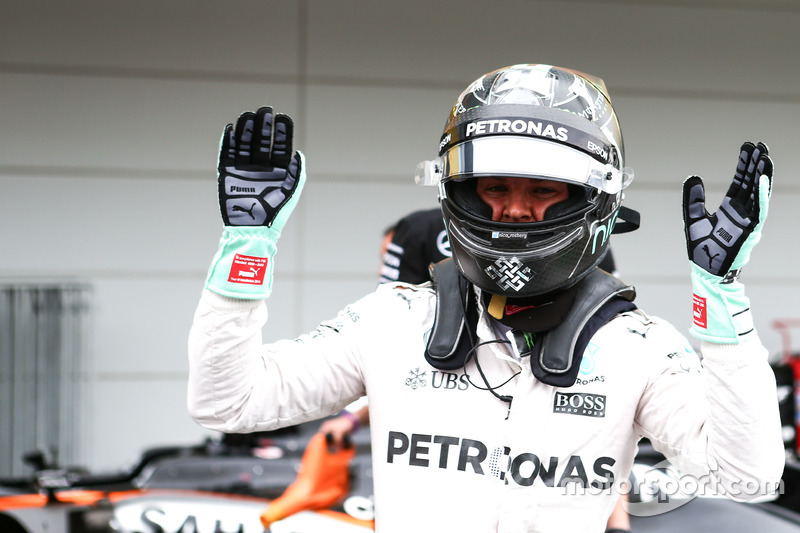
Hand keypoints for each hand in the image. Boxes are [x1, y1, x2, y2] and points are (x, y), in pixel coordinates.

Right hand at [218, 107, 302, 228]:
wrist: (253, 228)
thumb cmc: (276, 212)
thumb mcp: (291, 191)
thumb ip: (297, 172)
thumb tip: (298, 153)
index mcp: (279, 170)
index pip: (280, 146)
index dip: (281, 132)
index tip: (282, 117)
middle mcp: (262, 167)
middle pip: (262, 141)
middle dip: (264, 126)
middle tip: (265, 110)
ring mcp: (245, 169)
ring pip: (245, 144)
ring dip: (247, 129)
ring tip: (248, 115)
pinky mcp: (228, 173)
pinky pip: (228, 154)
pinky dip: (229, 142)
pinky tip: (232, 129)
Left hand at [683, 142, 772, 276]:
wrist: (704, 270)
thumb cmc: (702, 249)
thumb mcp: (694, 217)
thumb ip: (694, 199)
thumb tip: (694, 177)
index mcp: (730, 208)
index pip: (740, 181)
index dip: (744, 165)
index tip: (747, 148)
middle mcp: (741, 212)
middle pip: (751, 183)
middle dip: (755, 164)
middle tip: (759, 145)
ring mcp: (746, 220)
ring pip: (757, 193)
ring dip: (762, 175)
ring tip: (766, 156)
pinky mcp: (749, 230)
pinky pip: (758, 210)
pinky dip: (761, 195)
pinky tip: (762, 179)